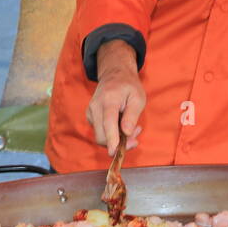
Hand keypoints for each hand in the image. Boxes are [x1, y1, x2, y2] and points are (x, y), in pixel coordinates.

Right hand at [86, 40, 144, 155]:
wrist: (114, 74)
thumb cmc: (129, 86)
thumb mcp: (138, 98)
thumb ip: (132, 115)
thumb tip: (126, 133)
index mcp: (109, 100)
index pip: (108, 123)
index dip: (111, 139)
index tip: (114, 152)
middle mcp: (95, 106)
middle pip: (101, 135)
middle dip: (118, 143)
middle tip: (136, 139)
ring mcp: (90, 111)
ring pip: (100, 136)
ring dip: (117, 139)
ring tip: (133, 128)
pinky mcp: (90, 116)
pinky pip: (100, 131)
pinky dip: (112, 134)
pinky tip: (123, 125)